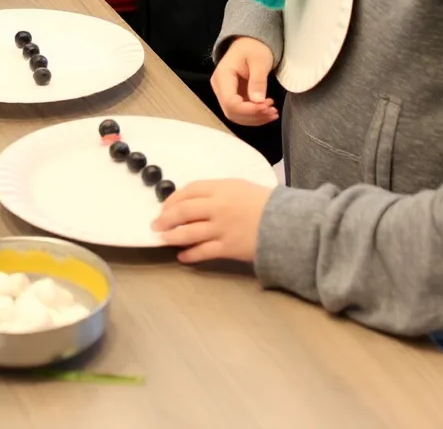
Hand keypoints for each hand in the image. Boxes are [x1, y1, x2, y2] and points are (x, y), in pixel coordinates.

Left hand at [152, 179, 273, 264]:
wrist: (287, 224)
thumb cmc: (265, 202)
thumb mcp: (240, 186)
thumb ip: (218, 191)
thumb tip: (196, 201)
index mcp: (221, 187)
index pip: (189, 190)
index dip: (173, 199)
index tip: (164, 206)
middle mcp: (217, 206)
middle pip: (184, 211)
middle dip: (166, 218)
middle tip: (155, 225)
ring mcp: (221, 228)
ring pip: (189, 232)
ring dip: (172, 236)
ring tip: (162, 239)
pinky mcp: (228, 248)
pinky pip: (203, 251)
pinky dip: (190, 254)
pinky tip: (182, 256)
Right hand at [211, 37, 277, 125]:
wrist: (250, 43)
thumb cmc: (253, 48)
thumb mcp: (259, 61)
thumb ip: (258, 81)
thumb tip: (258, 101)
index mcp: (222, 77)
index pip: (230, 102)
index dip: (249, 109)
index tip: (267, 106)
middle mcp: (219, 88)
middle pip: (232, 112)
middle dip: (253, 115)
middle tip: (273, 111)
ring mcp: (225, 94)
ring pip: (237, 116)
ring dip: (255, 118)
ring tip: (273, 112)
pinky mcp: (234, 97)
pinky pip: (242, 112)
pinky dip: (255, 116)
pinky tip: (268, 112)